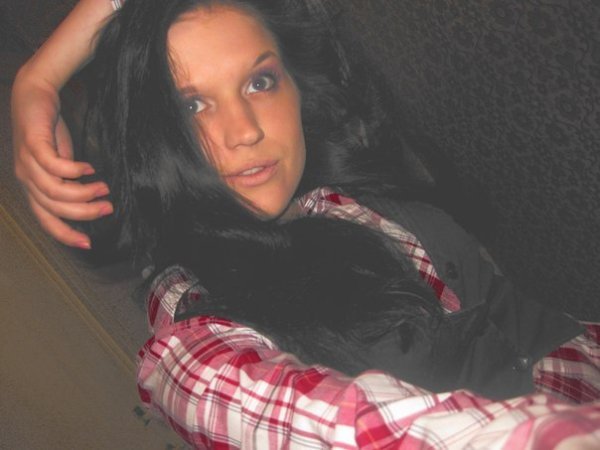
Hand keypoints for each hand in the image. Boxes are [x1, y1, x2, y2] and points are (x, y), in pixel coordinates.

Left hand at [11, 67, 112, 248]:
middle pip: (54, 208)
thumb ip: (69, 182)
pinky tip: (90, 168)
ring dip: (83, 194)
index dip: (65, 234)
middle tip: (108, 208)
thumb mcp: (61, 162)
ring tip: (104, 188)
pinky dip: (74, 171)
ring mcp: (27, 162)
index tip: (88, 243)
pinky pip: (54, 166)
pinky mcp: (33, 144)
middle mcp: (26, 179)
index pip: (46, 219)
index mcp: (32, 187)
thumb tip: (89, 200)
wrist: (34, 95)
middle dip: (83, 213)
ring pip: (54, 191)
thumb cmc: (48, 130)